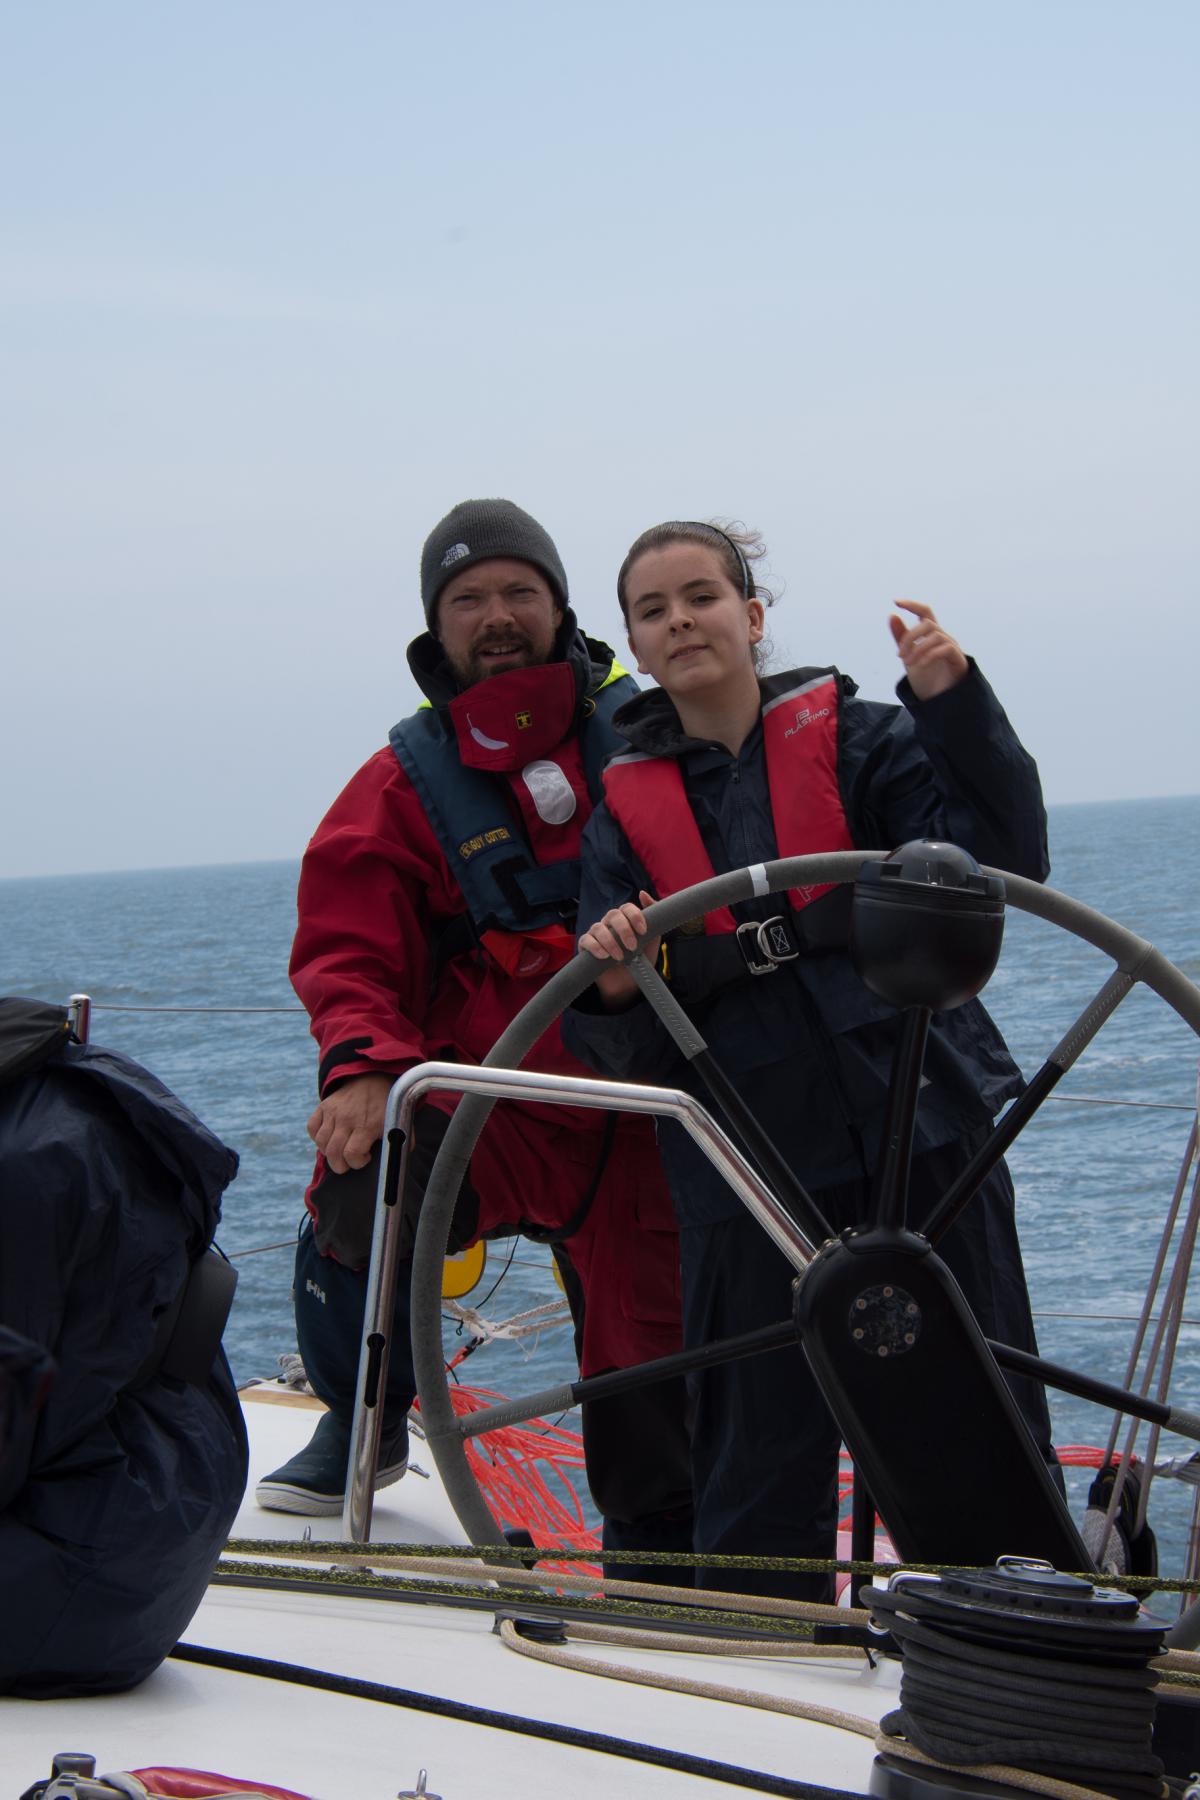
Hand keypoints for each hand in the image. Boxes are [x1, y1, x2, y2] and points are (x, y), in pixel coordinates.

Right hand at [307, 1072, 392, 1173]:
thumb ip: (398, 1144)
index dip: (357, 1163)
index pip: (351, 1154)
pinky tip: (329, 1139)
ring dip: (328, 1153)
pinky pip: (312, 1128)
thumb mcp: (397, 1123)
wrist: (373, 1078)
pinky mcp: (324, 1105)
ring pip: (321, 1142)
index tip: (365, 1158)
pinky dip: (317, 1138)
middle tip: (347, 1163)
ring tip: (340, 1151)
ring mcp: (333, 1111)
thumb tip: (395, 1162)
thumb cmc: (386, 1105)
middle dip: (340, 1165)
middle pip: (333, 1152)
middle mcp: (348, 1118)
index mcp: (368, 1125)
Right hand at [579, 890, 659, 1004]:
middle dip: (624, 930)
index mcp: (625, 919)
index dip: (635, 916)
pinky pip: (586, 940)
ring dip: (610, 942)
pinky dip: (595, 947)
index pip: (627, 908)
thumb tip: (643, 894)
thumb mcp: (652, 939)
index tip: (643, 931)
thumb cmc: (640, 959)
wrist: (629, 983)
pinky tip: (604, 956)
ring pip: (598, 927)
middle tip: (632, 947)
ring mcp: (596, 934)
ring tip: (620, 957)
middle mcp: (609, 923)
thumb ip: (654, 918)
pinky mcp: (585, 946)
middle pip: (612, 914)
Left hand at [889, 600, 967, 700]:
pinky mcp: (959, 660)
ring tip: (908, 663)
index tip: (896, 601)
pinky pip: (946, 649)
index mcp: (931, 634)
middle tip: (899, 655)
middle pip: (928, 623)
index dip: (912, 605)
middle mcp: (943, 637)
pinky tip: (919, 665)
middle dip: (910, 637)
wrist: (937, 701)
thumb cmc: (925, 678)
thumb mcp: (908, 656)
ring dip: (918, 649)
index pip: (924, 612)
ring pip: (936, 636)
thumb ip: (901, 637)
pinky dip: (930, 655)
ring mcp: (952, 648)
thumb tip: (892, 615)